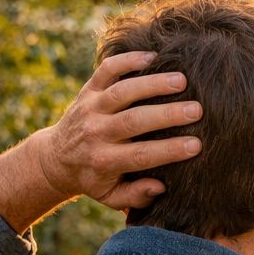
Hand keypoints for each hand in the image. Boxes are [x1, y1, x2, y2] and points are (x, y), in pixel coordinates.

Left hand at [34, 49, 204, 210]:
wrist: (56, 158)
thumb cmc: (94, 179)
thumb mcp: (111, 197)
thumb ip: (136, 197)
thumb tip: (160, 187)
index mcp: (104, 162)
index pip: (141, 155)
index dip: (169, 150)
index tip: (197, 145)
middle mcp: (96, 133)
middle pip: (134, 121)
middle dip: (167, 114)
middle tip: (197, 110)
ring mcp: (91, 108)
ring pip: (122, 92)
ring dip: (153, 84)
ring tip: (182, 80)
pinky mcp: (88, 89)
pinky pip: (107, 70)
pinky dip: (127, 60)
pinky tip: (153, 56)